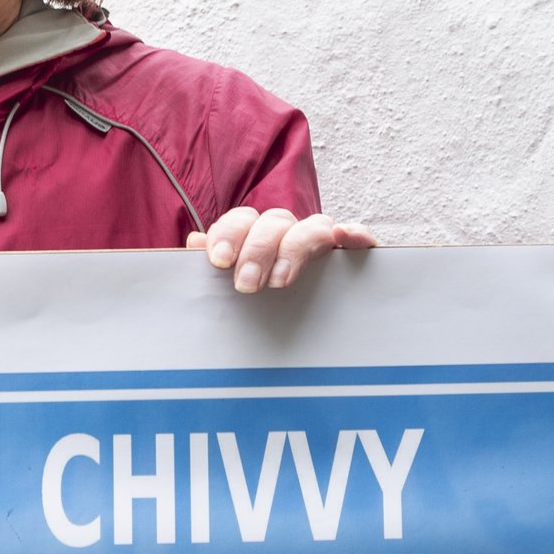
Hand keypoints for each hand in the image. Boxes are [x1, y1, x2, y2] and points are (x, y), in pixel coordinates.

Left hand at [188, 208, 376, 292]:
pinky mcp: (355, 256)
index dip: (228, 235)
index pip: (241, 220)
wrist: (311, 333)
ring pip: (312, 228)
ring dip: (294, 248)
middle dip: (257, 250)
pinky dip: (354, 233)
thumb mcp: (235, 287)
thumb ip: (216, 267)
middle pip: (274, 222)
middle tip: (247, 285)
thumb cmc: (265, 307)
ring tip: (280, 281)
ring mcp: (323, 243)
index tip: (219, 261)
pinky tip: (344, 236)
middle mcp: (289, 234)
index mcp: (257, 236)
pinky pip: (359, 237)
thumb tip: (193, 243)